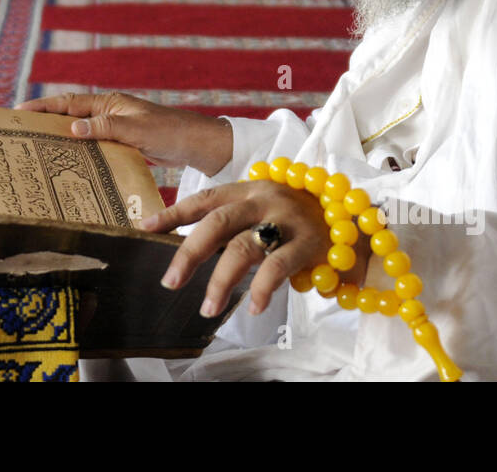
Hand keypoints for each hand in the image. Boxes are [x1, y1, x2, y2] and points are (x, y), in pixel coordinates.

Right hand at [15, 91, 232, 175]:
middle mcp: (110, 113)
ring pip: (80, 131)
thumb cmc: (171, 132)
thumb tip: (71, 128)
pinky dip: (79, 151)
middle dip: (45, 121)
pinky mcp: (123, 143)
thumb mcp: (136, 130)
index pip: (69, 103)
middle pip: (70, 115)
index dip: (43, 107)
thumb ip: (105, 128)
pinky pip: (94, 145)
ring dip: (60, 138)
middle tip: (19, 132)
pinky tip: (69, 164)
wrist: (198, 144)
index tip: (18, 111)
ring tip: (35, 150)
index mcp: (110, 103)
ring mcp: (116, 128)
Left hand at [139, 181, 362, 317]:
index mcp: (246, 189)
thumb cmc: (294, 214)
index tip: (146, 228)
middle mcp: (262, 200)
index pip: (203, 199)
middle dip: (190, 253)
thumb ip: (230, 221)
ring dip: (222, 280)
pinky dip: (263, 287)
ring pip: (245, 247)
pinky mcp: (309, 242)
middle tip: (170, 281)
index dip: (173, 213)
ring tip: (208, 307)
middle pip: (217, 223)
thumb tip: (187, 245)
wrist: (350, 212)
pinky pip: (280, 265)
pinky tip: (253, 306)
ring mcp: (286, 219)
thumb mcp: (260, 206)